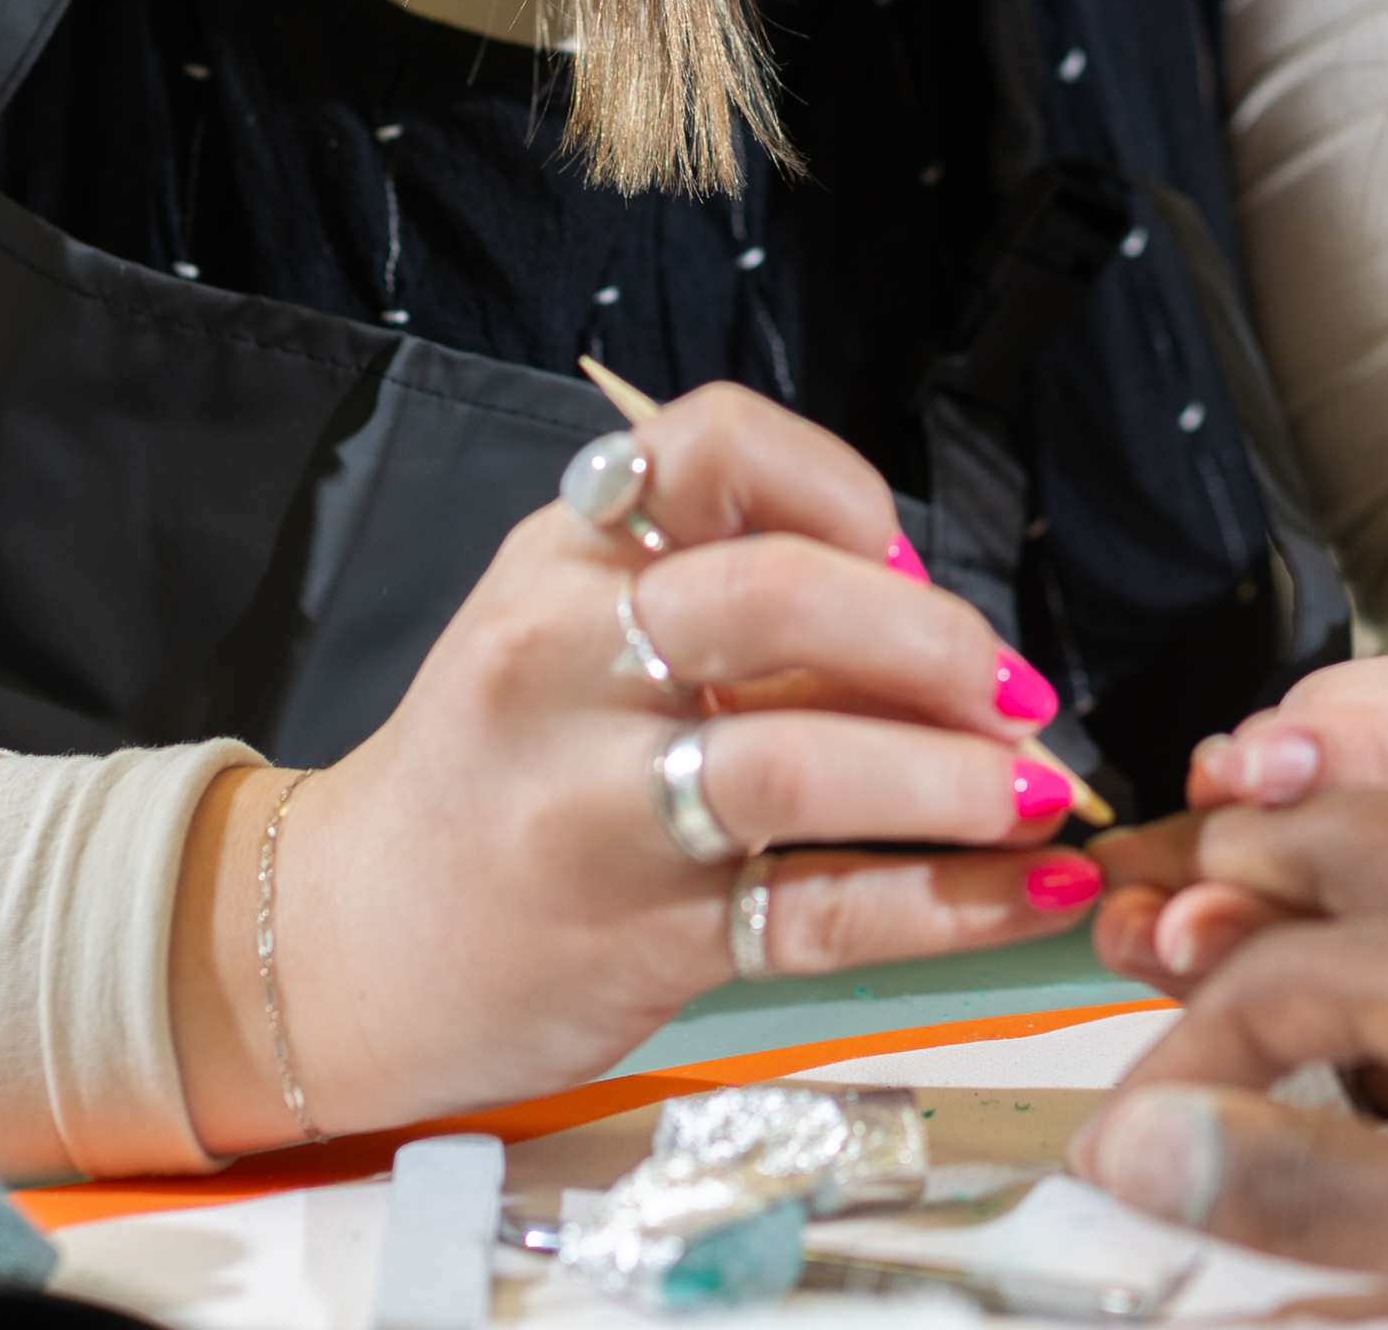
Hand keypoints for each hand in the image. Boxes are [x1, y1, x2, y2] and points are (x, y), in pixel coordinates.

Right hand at [168, 381, 1104, 1146]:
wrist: (349, 941)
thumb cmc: (502, 767)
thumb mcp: (571, 630)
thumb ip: (728, 597)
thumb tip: (936, 606)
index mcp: (565, 555)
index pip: (712, 446)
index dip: (843, 487)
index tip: (903, 554)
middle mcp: (566, 659)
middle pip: (777, 599)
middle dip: (932, 641)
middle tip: (1014, 691)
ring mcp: (591, 806)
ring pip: (795, 766)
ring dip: (953, 780)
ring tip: (1038, 797)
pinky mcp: (633, 938)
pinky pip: (811, 914)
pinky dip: (942, 904)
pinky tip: (1021, 895)